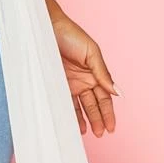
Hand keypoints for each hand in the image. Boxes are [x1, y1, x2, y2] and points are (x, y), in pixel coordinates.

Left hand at [48, 13, 122, 137]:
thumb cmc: (71, 35)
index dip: (108, 113)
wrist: (46, 28)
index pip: (104, 98)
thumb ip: (103, 74)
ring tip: (88, 133)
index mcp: (95, 73)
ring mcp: (69, 84)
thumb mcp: (92, 53)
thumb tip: (117, 92)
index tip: (111, 128)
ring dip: (84, 120)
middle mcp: (84, 81)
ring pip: (79, 107)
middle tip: (100, 134)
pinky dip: (68, 114)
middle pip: (93, 105)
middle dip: (98, 120)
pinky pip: (63, 102)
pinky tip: (72, 124)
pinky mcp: (55, 84)